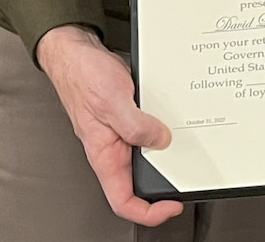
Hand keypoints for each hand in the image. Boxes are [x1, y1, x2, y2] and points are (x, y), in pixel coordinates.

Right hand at [36, 25, 183, 225]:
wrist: (76, 52)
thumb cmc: (83, 75)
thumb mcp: (113, 101)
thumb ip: (136, 125)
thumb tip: (161, 141)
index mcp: (104, 155)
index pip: (123, 201)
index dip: (148, 212)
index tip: (171, 205)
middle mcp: (113, 148)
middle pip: (139, 182)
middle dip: (165, 183)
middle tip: (187, 177)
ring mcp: (121, 133)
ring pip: (147, 155)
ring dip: (168, 154)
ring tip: (188, 151)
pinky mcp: (129, 117)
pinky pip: (149, 131)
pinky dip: (165, 130)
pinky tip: (177, 123)